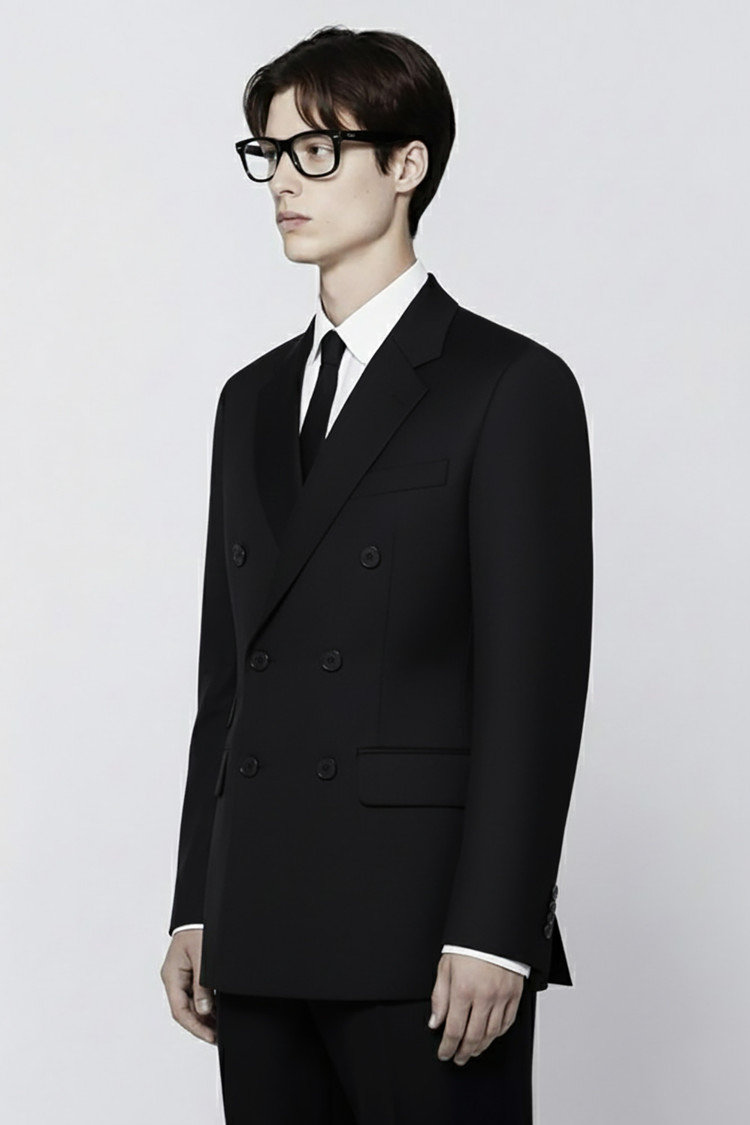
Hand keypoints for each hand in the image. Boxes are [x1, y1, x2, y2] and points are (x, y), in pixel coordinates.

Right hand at [160, 929, 215, 1043]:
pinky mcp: (189, 972)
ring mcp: (181, 976)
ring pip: (191, 1004)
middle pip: (185, 1010)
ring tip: (219, 1027)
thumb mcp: (202, 957)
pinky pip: (195, 993)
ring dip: (204, 1016)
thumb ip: (202, 985)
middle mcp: (174, 978)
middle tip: (218, 1036)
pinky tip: (217, 1010)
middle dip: (201, 1024)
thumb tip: (204, 1010)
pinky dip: (206, 1004)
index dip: (196, 1027)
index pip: (180, 1011)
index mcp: (172, 976)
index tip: (211, 1037)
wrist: (198, 911)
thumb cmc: (198, 928)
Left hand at [429, 952, 523, 1064]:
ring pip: (492, 1033)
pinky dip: (498, 1033)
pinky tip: (490, 1035)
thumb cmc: (468, 946)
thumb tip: (435, 1021)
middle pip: (474, 1037)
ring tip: (472, 1050)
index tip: (444, 1053)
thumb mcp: (445, 968)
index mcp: (463, 990)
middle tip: (458, 1057)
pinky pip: (508, 1022)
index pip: (454, 1030)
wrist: (493, 930)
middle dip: (463, 1052)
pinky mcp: (514, 995)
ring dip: (481, 1046)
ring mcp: (501, 997)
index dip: (447, 1047)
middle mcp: (484, 997)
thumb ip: (440, 997)